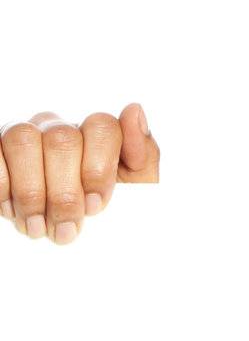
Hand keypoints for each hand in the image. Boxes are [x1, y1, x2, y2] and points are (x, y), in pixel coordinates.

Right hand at [2, 103, 160, 244]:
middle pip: (62, 138)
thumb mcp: (136, 188)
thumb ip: (143, 154)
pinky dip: (3, 190)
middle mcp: (59, 126)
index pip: (101, 126)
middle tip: (66, 227)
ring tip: (39, 227)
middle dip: (64, 191)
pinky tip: (14, 213)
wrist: (67, 230)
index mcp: (96, 133)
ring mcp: (23, 135)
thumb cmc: (108, 208)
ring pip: (23, 140)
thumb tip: (134, 110)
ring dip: (31, 191)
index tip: (96, 207)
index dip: (98, 170)